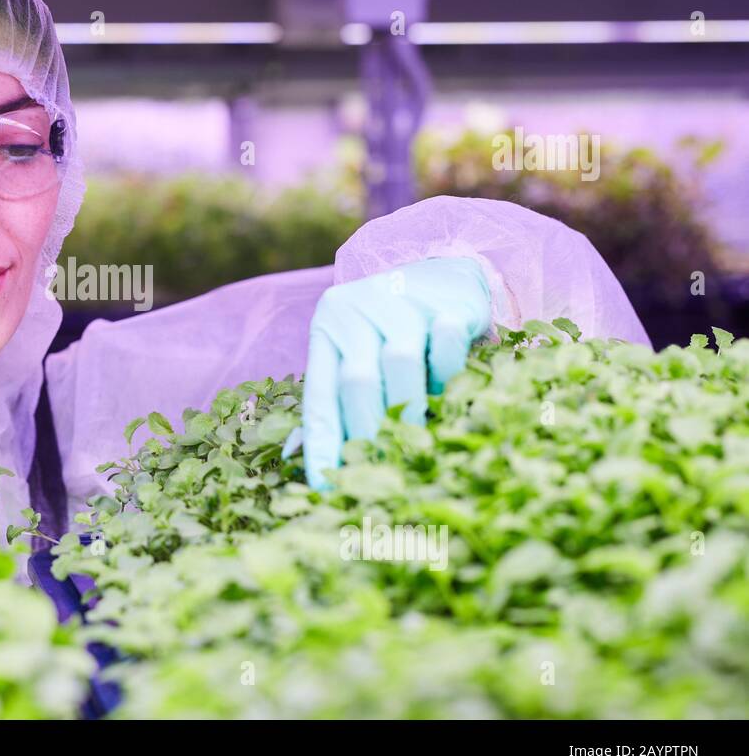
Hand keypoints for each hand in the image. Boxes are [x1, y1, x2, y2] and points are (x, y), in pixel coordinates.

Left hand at [283, 256, 491, 488]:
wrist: (444, 271)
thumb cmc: (392, 326)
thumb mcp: (358, 352)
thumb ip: (338, 397)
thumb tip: (307, 459)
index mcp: (327, 328)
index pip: (320, 394)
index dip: (322, 443)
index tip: (323, 484)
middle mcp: (355, 310)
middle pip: (357, 381)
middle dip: (367, 431)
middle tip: (376, 471)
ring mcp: (400, 300)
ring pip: (399, 363)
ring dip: (409, 408)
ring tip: (414, 443)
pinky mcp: (444, 300)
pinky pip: (445, 343)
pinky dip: (447, 373)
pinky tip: (448, 390)